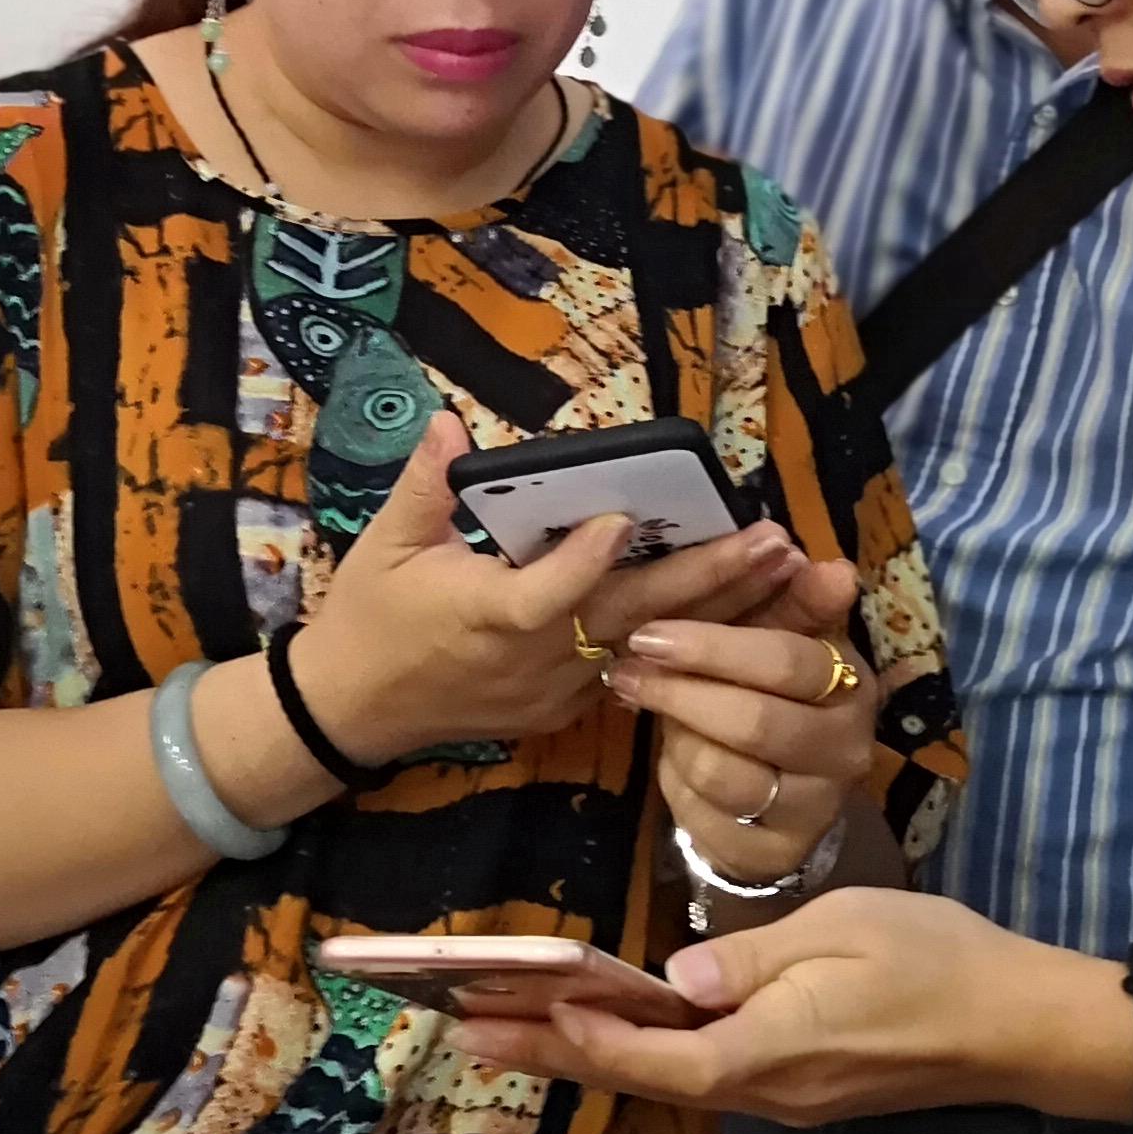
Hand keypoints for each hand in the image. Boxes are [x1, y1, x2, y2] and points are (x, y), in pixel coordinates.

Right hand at [302, 414, 802, 763]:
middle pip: (629, 617)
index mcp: (484, 615)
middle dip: (705, 579)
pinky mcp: (565, 706)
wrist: (353, 711)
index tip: (627, 518)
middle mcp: (532, 657)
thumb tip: (446, 422)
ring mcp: (555, 689)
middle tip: (768, 540)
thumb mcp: (383, 546)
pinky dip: (691, 642)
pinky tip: (744, 610)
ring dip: (718, 609)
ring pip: (650, 647)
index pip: (546, 591)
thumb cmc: (369, 620)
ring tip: (779, 568)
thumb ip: (423, 485)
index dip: (586, 558)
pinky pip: (638, 672)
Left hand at [450, 883, 1123, 1124]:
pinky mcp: (803, 1087)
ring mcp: (784, 1096)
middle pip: (641, 1077)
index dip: (582, 1037)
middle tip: (466, 1030)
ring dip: (589, 1052)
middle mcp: (765, 1090)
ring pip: (667, 1076)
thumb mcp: (842, 930)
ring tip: (514, 1026)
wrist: (1021, 1026)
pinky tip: (615, 1029)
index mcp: (770, 1050)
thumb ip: (752, 958)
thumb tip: (677, 980)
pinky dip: (644, 1051)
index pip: (654, 1056)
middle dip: (551, 1052)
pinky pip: (704, 1072)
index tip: (516, 1010)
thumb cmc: (937, 962)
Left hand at [614, 553, 874, 879]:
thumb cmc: (773, 693)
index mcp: (850, 684)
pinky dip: (678, 783)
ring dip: (675, 737)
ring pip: (723, 772)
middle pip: (754, 721)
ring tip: (650, 708)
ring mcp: (815, 807)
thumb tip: (832, 566)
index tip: (649, 632)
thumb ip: (794, 601)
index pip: (788, 661)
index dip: (715, 646)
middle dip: (681, 692)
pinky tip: (673, 759)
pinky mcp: (775, 851)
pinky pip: (705, 817)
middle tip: (625, 669)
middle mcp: (845, 749)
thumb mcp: (779, 640)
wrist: (783, 791)